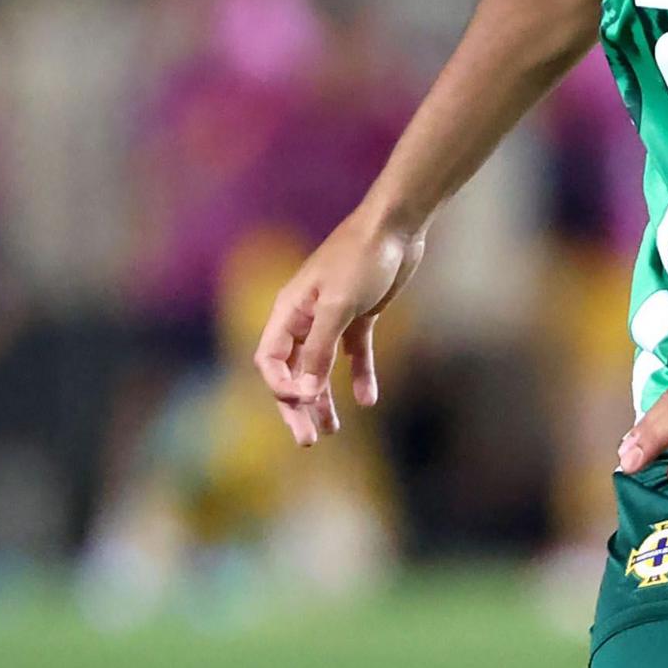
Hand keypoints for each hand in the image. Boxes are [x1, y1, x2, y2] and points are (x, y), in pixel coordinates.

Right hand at [253, 215, 422, 445]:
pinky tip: (367, 398)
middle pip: (293, 371)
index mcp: (289, 312)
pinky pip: (354, 354)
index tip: (304, 403)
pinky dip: (360, 375)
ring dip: (323, 399)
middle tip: (308, 440)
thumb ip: (320, 350)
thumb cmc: (360, 259)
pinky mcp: (360, 316)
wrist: (396, 227)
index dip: (281, 387)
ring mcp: (332, 318)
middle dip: (298, 406)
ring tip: (332, 430)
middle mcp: (305, 318)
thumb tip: (305, 392)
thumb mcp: (338, 306)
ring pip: (321, 368)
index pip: (270, 360)